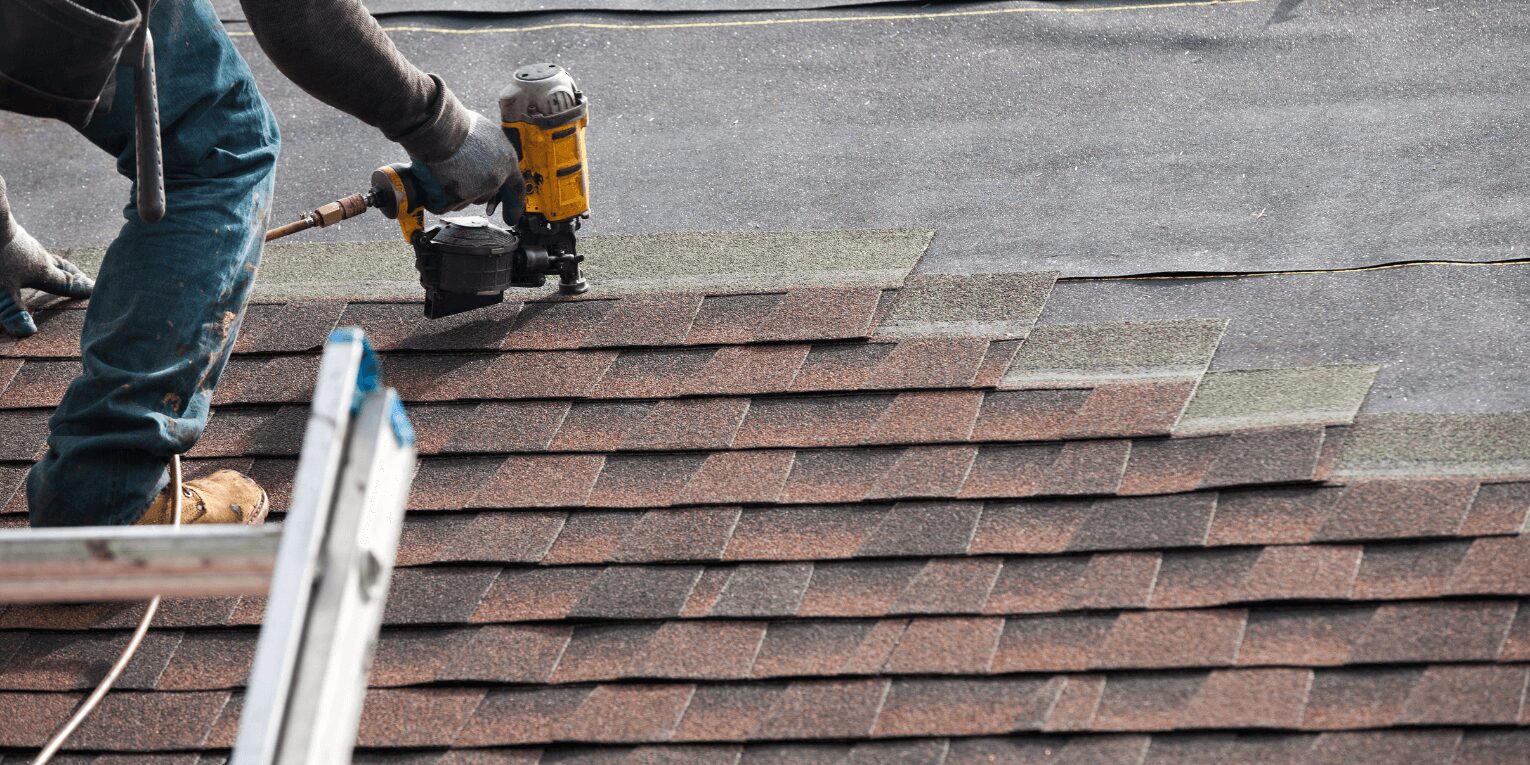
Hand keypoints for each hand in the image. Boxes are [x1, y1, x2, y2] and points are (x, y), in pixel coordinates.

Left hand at [0, 177, 93, 336]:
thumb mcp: (2, 289)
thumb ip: (13, 311)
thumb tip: (28, 332)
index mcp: (43, 271)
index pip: (66, 283)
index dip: (81, 289)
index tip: (96, 291)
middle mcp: (39, 256)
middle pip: (62, 267)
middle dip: (74, 275)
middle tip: (86, 279)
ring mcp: (26, 243)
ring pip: (47, 256)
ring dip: (57, 264)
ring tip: (59, 269)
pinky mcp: (11, 234)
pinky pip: (30, 248)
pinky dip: (37, 255)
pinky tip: (27, 254)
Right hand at [410, 111, 523, 215]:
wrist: (439, 129)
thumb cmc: (459, 124)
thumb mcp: (487, 131)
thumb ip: (493, 150)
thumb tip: (490, 156)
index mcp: (506, 161)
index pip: (516, 188)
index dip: (514, 204)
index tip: (512, 218)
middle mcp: (495, 178)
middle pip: (486, 195)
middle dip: (474, 189)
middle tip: (458, 173)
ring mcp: (476, 190)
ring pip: (465, 200)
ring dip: (454, 191)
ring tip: (444, 168)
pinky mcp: (456, 198)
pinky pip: (444, 205)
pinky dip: (436, 196)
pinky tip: (433, 180)